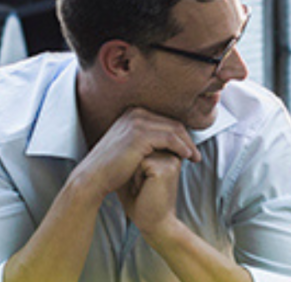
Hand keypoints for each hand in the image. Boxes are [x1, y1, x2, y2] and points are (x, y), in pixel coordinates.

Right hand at [70, 107, 200, 201]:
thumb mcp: (128, 146)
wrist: (93, 177)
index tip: (189, 148)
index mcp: (133, 113)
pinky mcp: (140, 135)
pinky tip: (187, 157)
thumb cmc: (111, 166)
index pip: (165, 120)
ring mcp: (137, 122)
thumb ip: (144, 139)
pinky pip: (170, 139)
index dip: (180, 134)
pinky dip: (182, 147)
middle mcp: (135, 113)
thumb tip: (162, 142)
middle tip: (196, 154)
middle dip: (187, 138)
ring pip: (174, 130)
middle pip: (172, 122)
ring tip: (195, 157)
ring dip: (188, 144)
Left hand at [117, 151, 182, 237]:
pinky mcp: (165, 168)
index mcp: (167, 154)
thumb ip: (131, 156)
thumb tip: (118, 143)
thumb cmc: (141, 202)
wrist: (154, 224)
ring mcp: (170, 160)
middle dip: (134, 169)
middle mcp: (171, 155)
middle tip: (143, 187)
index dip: (133, 166)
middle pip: (139, 148)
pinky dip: (136, 178)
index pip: (140, 147)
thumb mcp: (133, 174)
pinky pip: (140, 164)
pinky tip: (144, 190)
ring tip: (143, 188)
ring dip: (134, 173)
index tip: (144, 185)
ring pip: (139, 154)